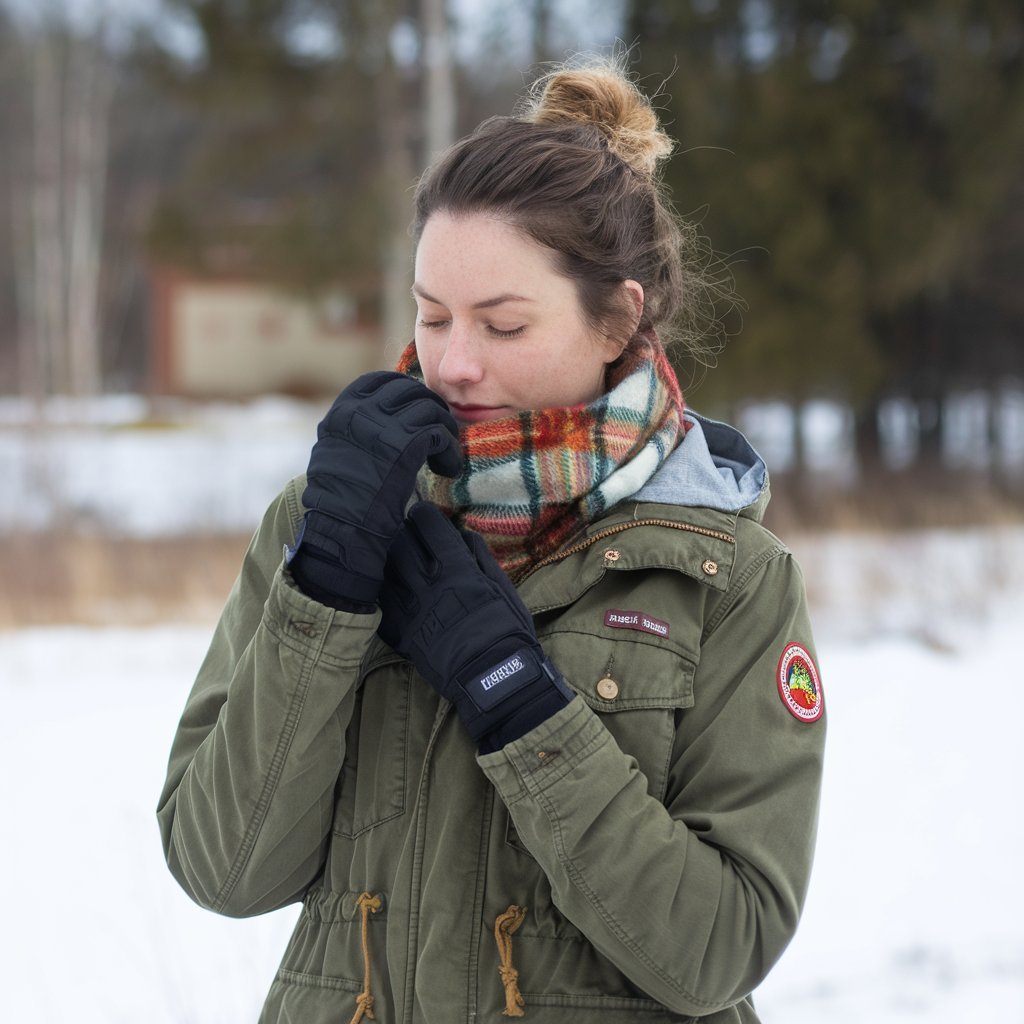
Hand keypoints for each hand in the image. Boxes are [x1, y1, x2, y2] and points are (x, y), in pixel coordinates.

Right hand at [288, 373, 461, 609]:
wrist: (342, 527)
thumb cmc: (341, 500)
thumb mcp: (338, 451)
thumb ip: (358, 428)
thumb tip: (388, 414)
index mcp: (342, 412)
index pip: (380, 382)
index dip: (404, 392)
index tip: (417, 411)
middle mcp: (360, 412)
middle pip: (410, 391)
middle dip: (430, 409)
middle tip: (438, 433)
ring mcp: (382, 426)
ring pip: (430, 409)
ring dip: (444, 430)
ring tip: (444, 455)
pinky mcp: (404, 446)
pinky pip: (439, 434)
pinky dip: (449, 451)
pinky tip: (447, 468)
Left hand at [378, 502, 572, 751]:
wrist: (492, 678)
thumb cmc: (506, 630)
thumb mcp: (503, 586)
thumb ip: (480, 557)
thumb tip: (462, 534)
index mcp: (456, 569)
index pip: (428, 526)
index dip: (422, 515)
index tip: (422, 515)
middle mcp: (427, 584)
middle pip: (397, 543)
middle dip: (398, 532)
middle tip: (403, 532)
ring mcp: (409, 609)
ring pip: (382, 570)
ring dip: (386, 559)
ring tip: (391, 557)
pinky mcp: (399, 632)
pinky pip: (380, 604)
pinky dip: (382, 592)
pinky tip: (388, 590)